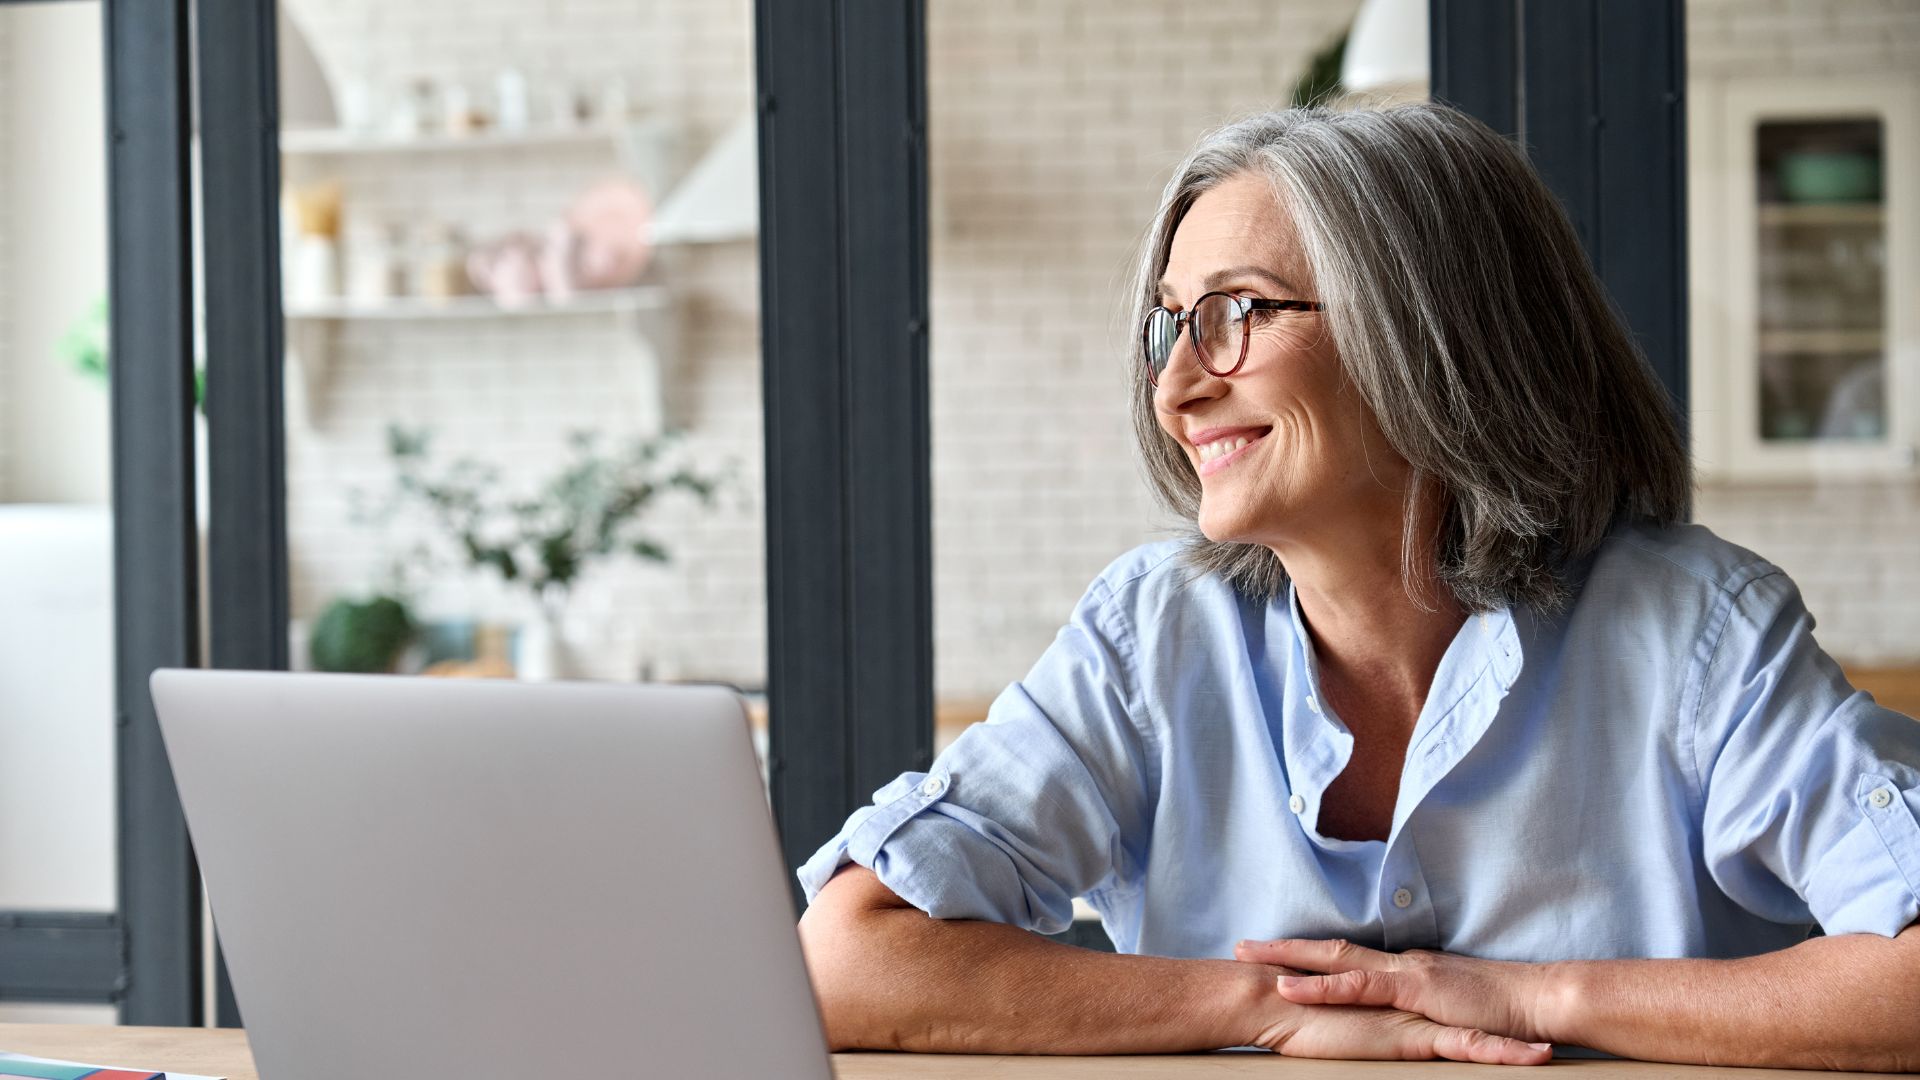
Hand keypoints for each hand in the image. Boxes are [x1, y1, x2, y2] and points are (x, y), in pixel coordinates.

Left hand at [1236, 938, 1559, 1045]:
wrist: (1539, 1002)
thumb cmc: (1501, 1012)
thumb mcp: (1449, 1010)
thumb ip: (1419, 1010)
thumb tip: (1396, 1016)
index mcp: (1404, 969)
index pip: (1345, 958)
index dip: (1305, 956)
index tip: (1268, 955)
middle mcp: (1399, 964)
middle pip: (1329, 950)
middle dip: (1283, 949)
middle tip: (1240, 946)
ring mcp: (1407, 974)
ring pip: (1336, 961)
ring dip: (1291, 960)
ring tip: (1251, 958)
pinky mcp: (1417, 990)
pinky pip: (1363, 986)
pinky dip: (1326, 986)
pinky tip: (1296, 987)